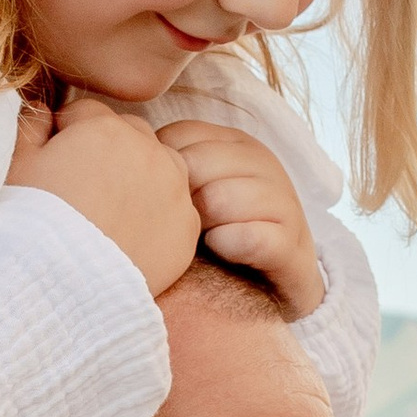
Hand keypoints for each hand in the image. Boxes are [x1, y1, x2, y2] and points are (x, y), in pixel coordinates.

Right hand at [5, 93, 199, 296]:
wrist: (58, 290)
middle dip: (108, 152)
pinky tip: (131, 238)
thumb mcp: (15, 165)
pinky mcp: (187, 229)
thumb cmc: (28, 225)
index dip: (67, 135)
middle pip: (129, 135)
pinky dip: (159, 217)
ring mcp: (174, 189)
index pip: (86, 113)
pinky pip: (177, 210)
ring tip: (111, 212)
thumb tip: (43, 111)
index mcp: (104, 127)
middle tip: (83, 190)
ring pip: (161, 167)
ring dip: (141, 177)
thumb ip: (30, 125)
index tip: (55, 164)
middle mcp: (148, 150)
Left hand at [154, 121, 324, 319]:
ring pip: (220, 199)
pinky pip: (250, 238)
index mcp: (236, 143)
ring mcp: (283, 200)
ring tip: (201, 240)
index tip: (162, 198)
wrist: (277, 281)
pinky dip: (228, 246)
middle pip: (196, 165)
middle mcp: (263, 163)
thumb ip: (167, 168)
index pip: (180, 135)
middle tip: (179, 226)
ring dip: (202, 226)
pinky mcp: (293, 244)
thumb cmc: (221, 232)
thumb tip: (123, 155)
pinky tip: (222, 251)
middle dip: (179, 200)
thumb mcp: (194, 191)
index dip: (160, 169)